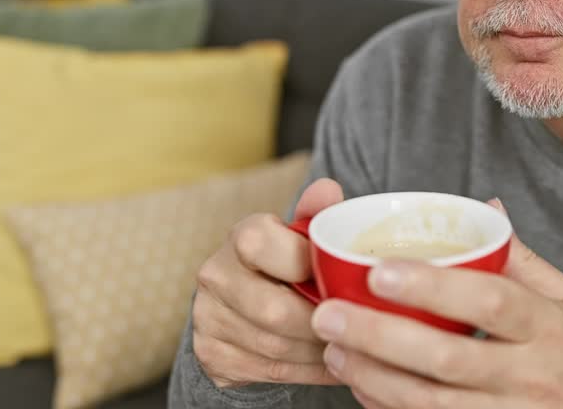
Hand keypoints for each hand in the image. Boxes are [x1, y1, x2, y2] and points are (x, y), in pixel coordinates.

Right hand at [191, 178, 345, 387]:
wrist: (242, 301)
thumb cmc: (284, 262)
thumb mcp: (300, 235)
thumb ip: (315, 214)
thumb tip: (328, 189)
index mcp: (240, 237)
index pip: (263, 245)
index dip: (305, 265)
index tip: (336, 278)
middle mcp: (215, 276)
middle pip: (273, 310)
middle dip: (320, 324)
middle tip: (354, 328)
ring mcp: (208, 318)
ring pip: (273, 347)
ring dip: (319, 352)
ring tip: (350, 348)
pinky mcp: (213, 355)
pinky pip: (267, 372)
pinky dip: (308, 372)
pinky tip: (332, 365)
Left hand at [310, 200, 562, 408]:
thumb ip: (525, 262)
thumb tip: (486, 207)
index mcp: (550, 326)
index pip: (491, 301)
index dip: (434, 287)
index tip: (380, 271)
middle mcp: (533, 375)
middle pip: (449, 358)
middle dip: (381, 336)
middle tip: (328, 315)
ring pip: (433, 404)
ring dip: (375, 378)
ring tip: (334, 350)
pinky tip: (364, 388)